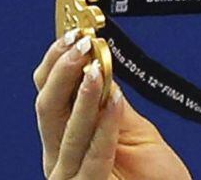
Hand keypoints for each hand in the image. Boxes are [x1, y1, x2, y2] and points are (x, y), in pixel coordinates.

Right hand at [34, 31, 191, 179]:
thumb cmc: (152, 177)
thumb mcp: (132, 132)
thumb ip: (114, 107)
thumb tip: (102, 67)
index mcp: (65, 141)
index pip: (49, 96)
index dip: (56, 64)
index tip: (74, 36)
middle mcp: (60, 158)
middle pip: (47, 108)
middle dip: (62, 72)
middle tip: (81, 43)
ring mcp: (71, 177)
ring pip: (65, 130)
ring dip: (82, 94)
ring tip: (95, 67)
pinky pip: (92, 157)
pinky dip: (103, 125)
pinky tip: (114, 101)